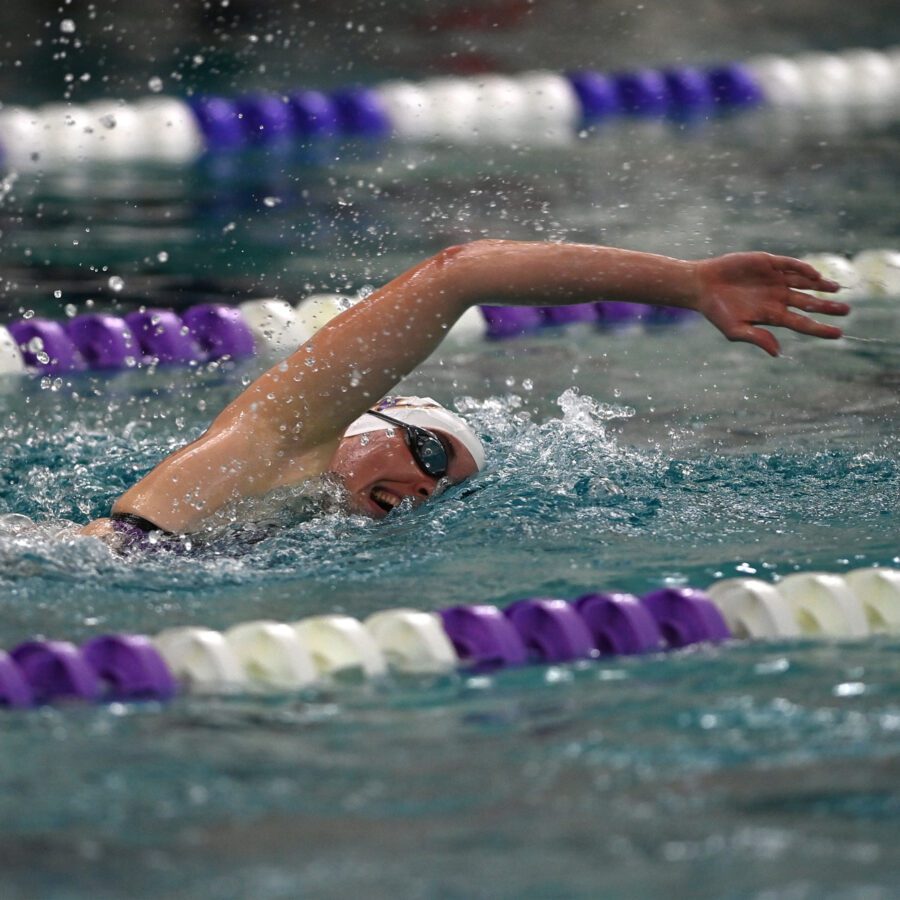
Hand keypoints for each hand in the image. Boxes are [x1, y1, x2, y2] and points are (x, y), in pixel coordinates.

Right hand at [692, 252, 849, 355]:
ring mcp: (775, 280)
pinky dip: (803, 269)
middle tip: (847, 311)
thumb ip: (757, 338)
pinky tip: (815, 275)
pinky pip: (791, 265)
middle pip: (809, 303)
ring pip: (805, 283)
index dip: (820, 329)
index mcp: (772, 315)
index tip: (839, 334)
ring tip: (837, 289)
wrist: (702, 286)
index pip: (802, 323)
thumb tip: (778, 352)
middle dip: (827, 307)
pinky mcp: (769, 263)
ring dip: (822, 286)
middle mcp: (778, 297)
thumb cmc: (716, 311)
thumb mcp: (734, 330)